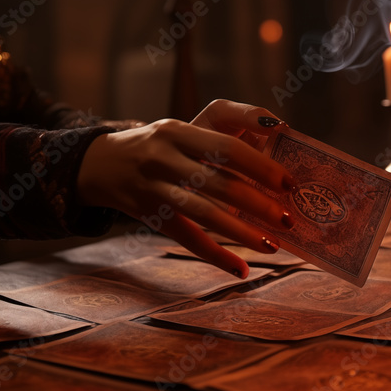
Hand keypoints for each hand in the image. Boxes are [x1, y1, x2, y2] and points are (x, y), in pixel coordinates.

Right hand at [78, 99, 295, 277]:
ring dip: (242, 232)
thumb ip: (232, 122)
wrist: (102, 164)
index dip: (260, 166)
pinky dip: (216, 256)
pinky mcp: (149, 216)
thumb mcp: (189, 125)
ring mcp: (153, 189)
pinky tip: (241, 269)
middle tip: (288, 218)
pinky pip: (187, 238)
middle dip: (258, 203)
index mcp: (178, 130)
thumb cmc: (163, 142)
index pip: (226, 148)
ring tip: (273, 244)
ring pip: (204, 214)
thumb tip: (279, 128)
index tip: (288, 183)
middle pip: (218, 183)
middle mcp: (162, 158)